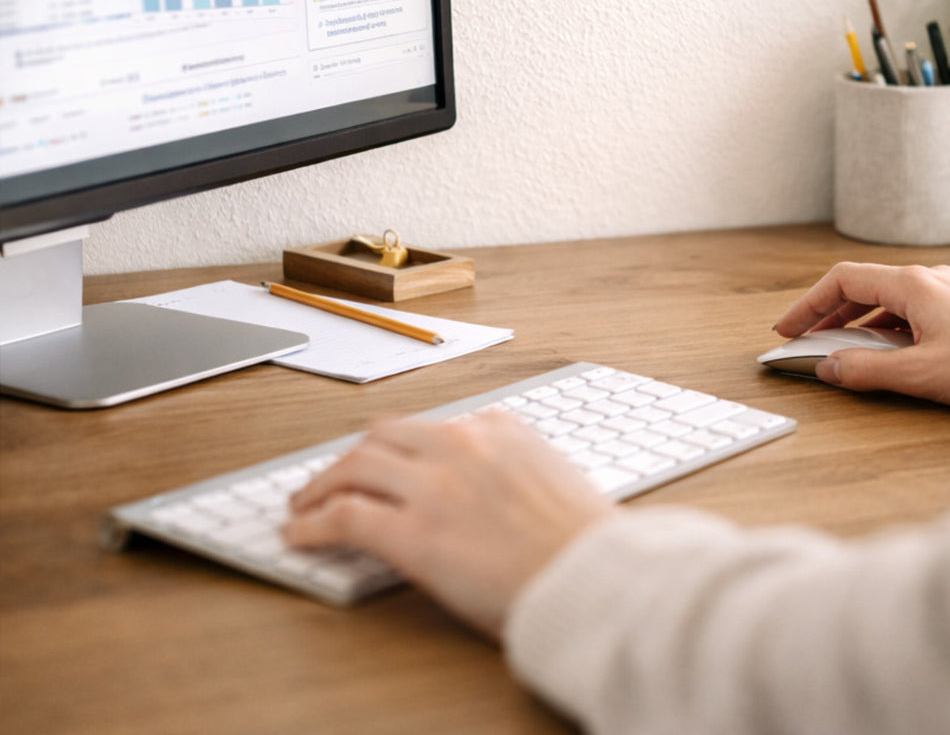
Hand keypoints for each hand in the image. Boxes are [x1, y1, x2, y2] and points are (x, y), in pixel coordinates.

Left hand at [283, 411, 611, 638]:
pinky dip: (314, 522)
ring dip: (323, 483)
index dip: (400, 450)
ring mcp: (434, 485)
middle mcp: (462, 443)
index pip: (432, 427)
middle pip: (384, 435)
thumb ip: (513, 469)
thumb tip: (485, 490)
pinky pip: (346, 518)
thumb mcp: (554, 479)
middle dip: (354, 456)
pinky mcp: (413, 534)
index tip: (388, 464)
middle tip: (336, 477)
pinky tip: (300, 534)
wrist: (594, 578)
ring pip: (355, 465)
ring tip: (305, 503)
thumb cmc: (585, 543)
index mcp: (500, 427)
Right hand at [772, 263, 949, 409]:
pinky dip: (885, 327)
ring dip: (857, 322)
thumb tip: (828, 368)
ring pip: (886, 299)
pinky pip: (910, 309)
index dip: (808, 304)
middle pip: (861, 287)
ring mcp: (947, 290)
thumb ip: (866, 371)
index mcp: (911, 284)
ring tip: (841, 348)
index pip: (842, 280)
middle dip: (828, 314)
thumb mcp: (920, 374)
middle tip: (805, 338)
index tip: (788, 327)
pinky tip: (887, 352)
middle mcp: (927, 278)